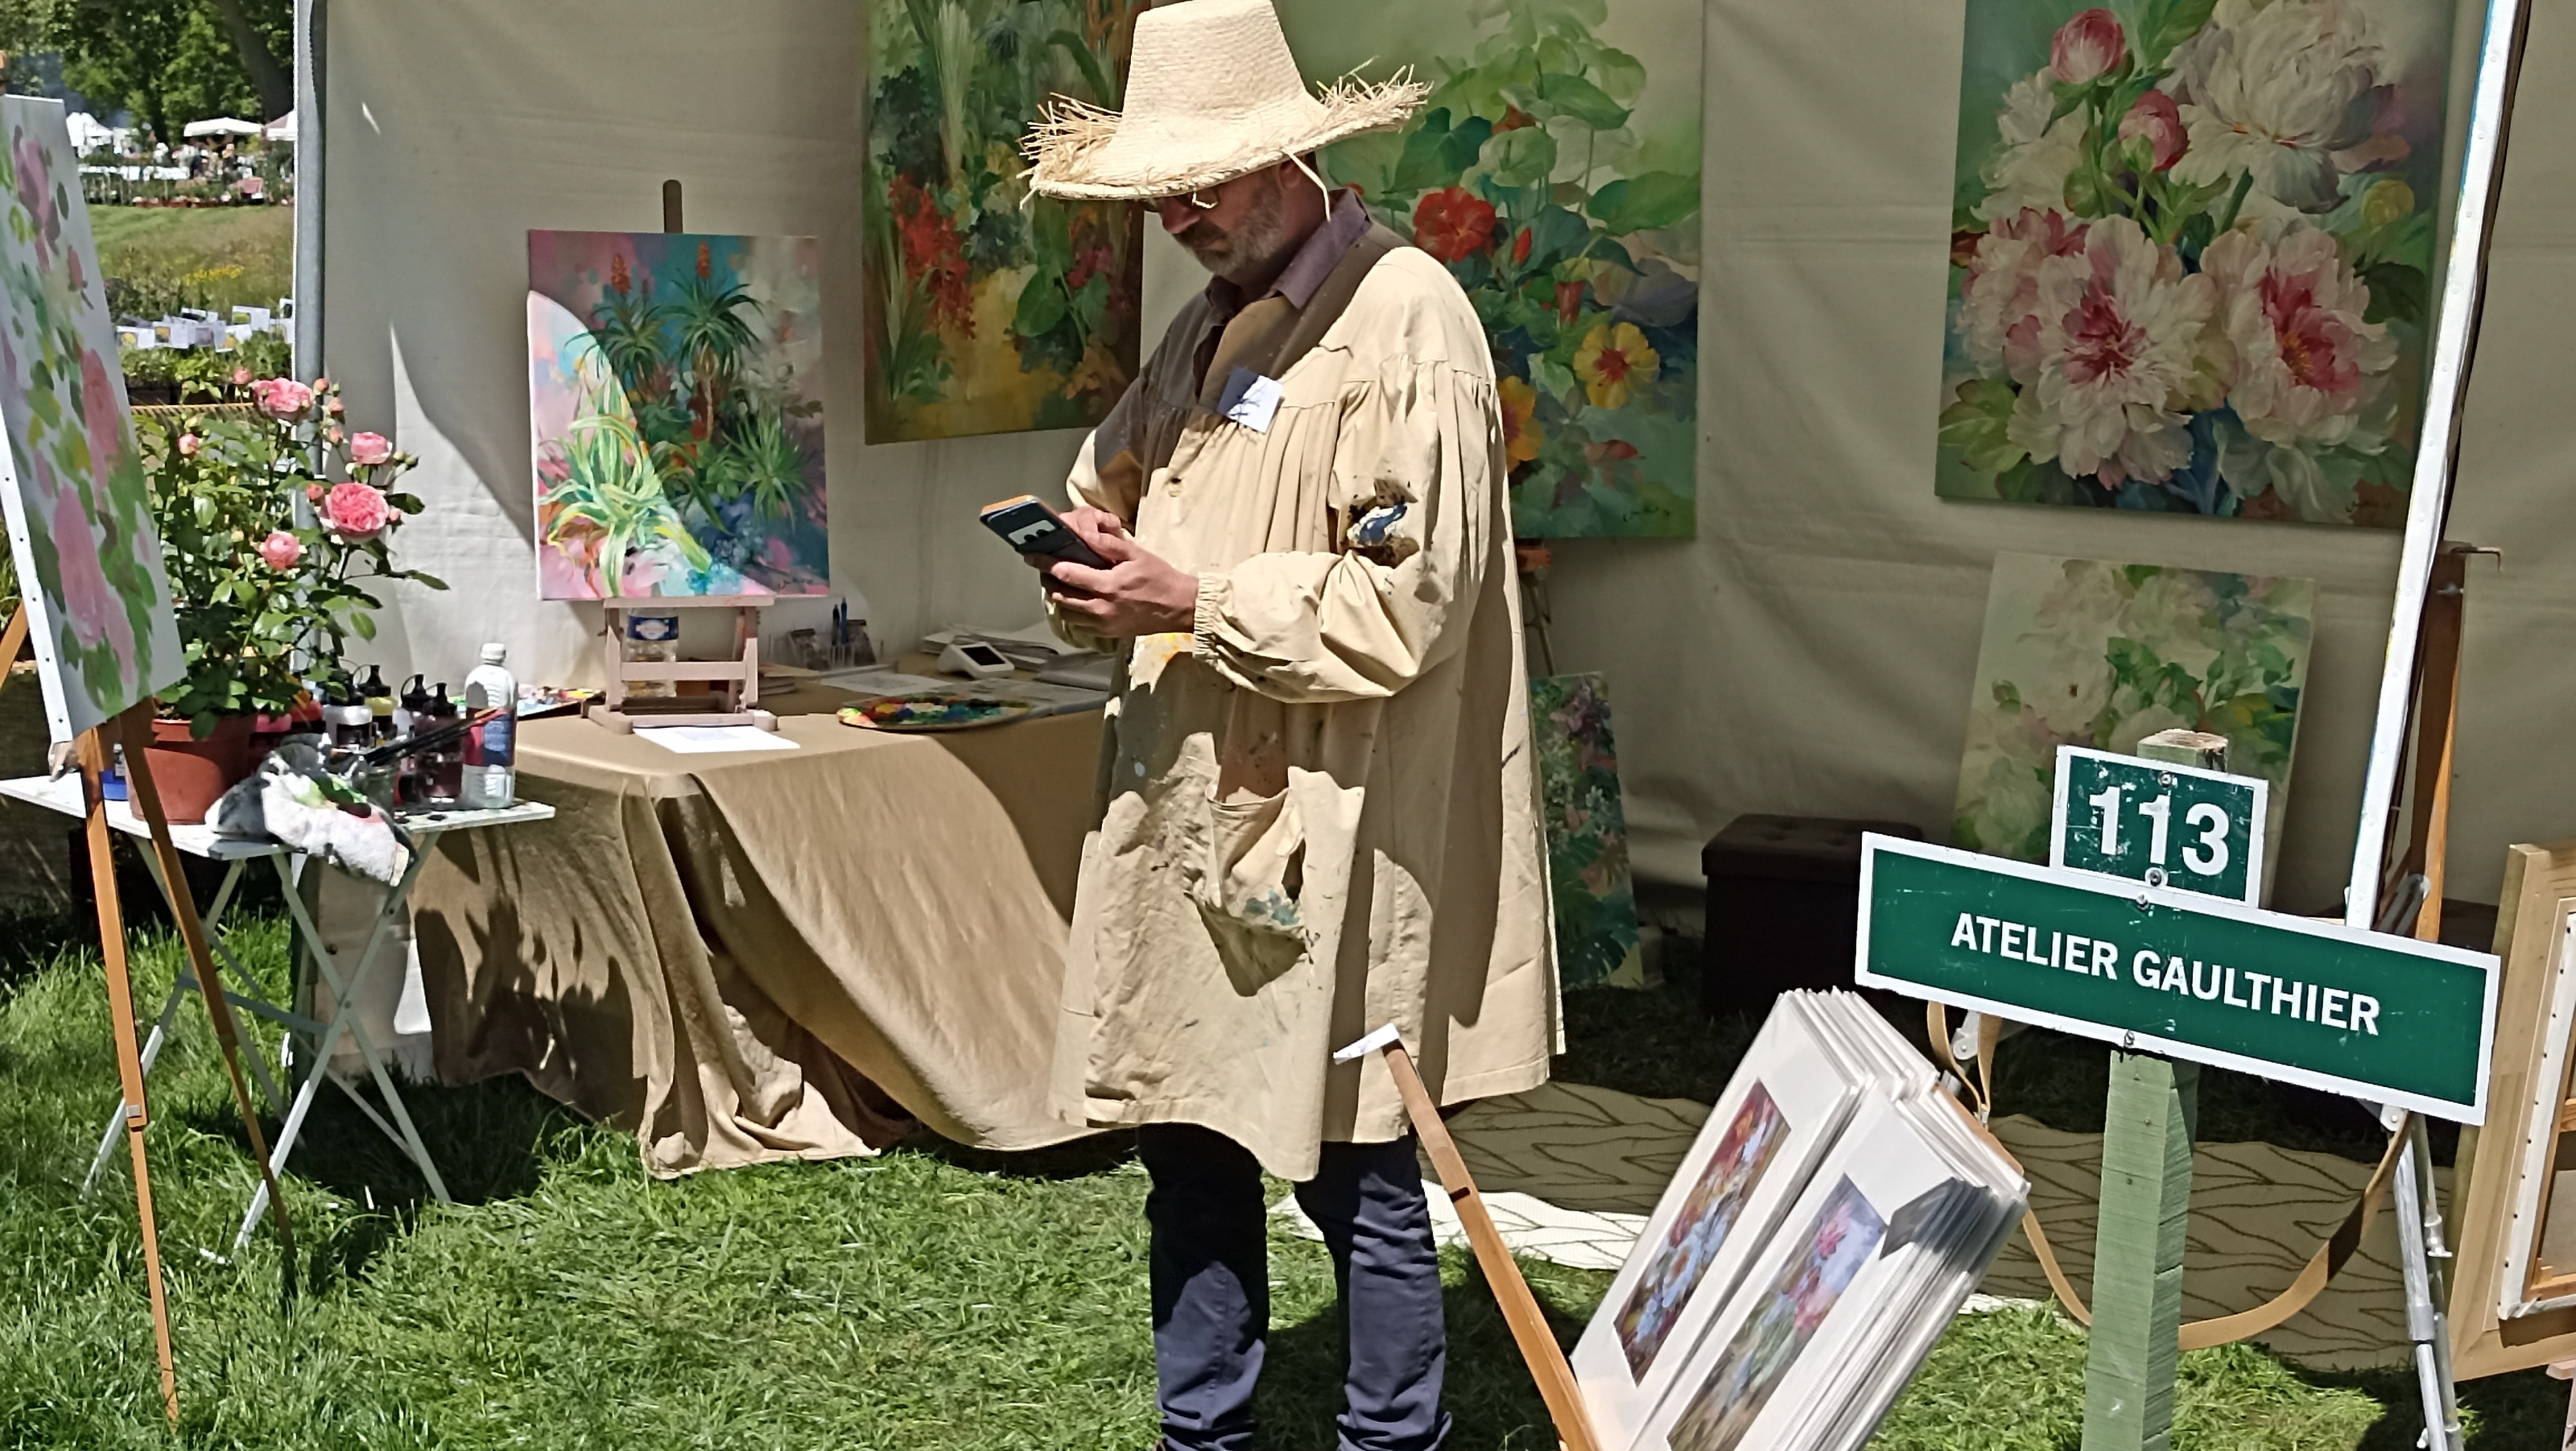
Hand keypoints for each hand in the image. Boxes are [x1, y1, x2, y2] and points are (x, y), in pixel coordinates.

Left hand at [1024, 510, 1198, 637]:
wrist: (1179, 607)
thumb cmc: (1160, 578)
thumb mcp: (1136, 554)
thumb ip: (1108, 545)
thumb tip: (1084, 535)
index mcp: (1108, 586)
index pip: (1066, 573)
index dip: (1045, 563)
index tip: (1032, 556)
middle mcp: (1102, 608)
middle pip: (1060, 594)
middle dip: (1048, 580)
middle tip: (1046, 567)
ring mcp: (1104, 624)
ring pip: (1065, 612)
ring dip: (1058, 596)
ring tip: (1060, 583)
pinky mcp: (1107, 634)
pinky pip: (1078, 625)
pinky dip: (1071, 612)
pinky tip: (1075, 600)